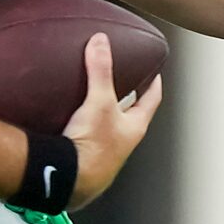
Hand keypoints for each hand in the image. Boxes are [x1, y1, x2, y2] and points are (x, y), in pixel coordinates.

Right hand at [60, 32, 163, 211]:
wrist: (70, 181)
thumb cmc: (93, 148)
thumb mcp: (99, 101)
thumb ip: (100, 70)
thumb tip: (101, 42)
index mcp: (134, 127)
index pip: (151, 100)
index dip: (153, 84)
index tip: (154, 73)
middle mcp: (123, 142)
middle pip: (130, 115)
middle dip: (126, 99)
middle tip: (121, 83)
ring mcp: (105, 154)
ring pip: (109, 129)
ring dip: (103, 115)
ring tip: (91, 100)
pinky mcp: (85, 161)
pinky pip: (87, 140)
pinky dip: (83, 129)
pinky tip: (70, 123)